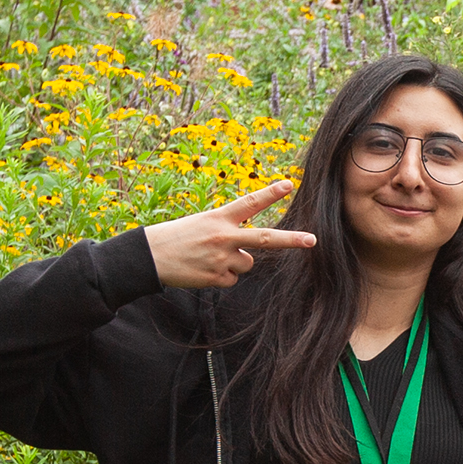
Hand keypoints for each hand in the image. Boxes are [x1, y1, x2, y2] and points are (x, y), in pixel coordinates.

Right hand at [143, 182, 310, 288]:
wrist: (150, 256)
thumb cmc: (177, 237)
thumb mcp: (202, 223)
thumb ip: (229, 232)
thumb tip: (250, 255)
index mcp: (218, 217)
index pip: (249, 202)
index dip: (270, 193)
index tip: (289, 184)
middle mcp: (223, 236)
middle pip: (265, 239)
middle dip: (291, 240)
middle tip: (312, 240)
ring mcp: (221, 258)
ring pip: (247, 263)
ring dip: (234, 263)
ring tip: (208, 257)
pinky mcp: (216, 277)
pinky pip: (232, 279)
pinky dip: (221, 276)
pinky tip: (203, 269)